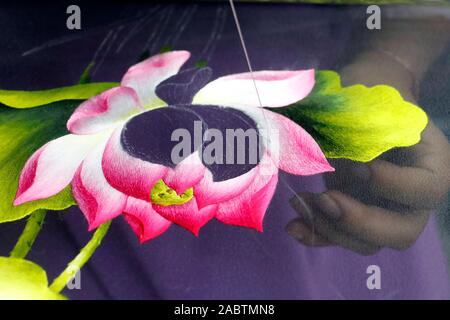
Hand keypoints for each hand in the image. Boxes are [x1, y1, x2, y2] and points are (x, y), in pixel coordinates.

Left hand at [286, 35, 449, 254]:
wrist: (358, 102)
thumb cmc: (368, 92)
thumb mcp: (363, 100)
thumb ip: (350, 126)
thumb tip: (314, 151)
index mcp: (431, 164)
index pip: (425, 189)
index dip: (390, 184)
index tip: (355, 164)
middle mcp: (411, 196)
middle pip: (401, 232)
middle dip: (359, 222)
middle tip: (325, 198)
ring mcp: (383, 210)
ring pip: (367, 244)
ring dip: (330, 229)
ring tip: (298, 202)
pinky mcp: (354, 215)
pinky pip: (341, 238)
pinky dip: (317, 235)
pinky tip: (293, 227)